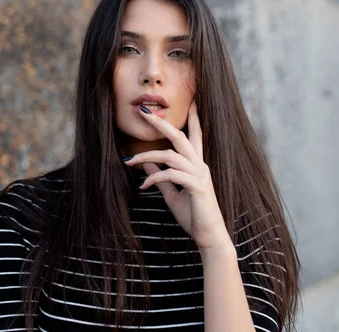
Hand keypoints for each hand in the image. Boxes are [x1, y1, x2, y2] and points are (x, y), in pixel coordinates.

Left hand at [123, 100, 230, 250]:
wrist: (209, 237)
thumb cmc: (193, 215)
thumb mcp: (172, 194)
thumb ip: (161, 178)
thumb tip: (146, 165)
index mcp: (196, 165)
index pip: (195, 135)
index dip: (194, 118)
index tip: (192, 100)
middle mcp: (200, 165)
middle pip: (179, 136)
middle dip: (161, 122)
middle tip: (143, 111)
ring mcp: (200, 175)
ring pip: (170, 155)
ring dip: (146, 157)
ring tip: (129, 162)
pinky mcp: (197, 186)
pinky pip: (171, 175)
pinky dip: (154, 178)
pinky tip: (143, 186)